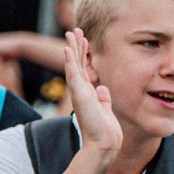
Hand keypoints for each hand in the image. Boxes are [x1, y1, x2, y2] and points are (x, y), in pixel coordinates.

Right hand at [62, 28, 120, 162]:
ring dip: (73, 48)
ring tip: (71, 33)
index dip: (85, 54)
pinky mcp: (79, 94)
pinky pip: (73, 73)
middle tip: (75, 30)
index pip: (85, 69)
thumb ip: (103, 99)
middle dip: (77, 46)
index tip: (85, 40)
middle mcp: (81, 91)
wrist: (103, 144)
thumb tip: (103, 89)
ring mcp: (79, 92)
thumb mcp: (105, 110)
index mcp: (88, 93)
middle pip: (78, 63)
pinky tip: (68, 48)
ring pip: (74, 64)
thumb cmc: (105, 131)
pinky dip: (71, 60)